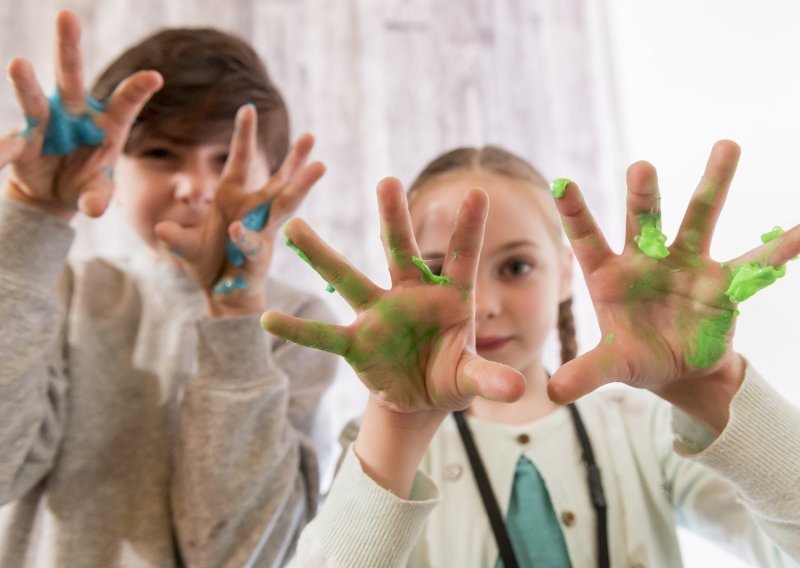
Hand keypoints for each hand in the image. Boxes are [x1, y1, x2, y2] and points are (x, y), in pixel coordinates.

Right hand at [1, 10, 161, 219]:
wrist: (53, 194)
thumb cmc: (86, 184)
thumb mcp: (98, 193)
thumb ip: (98, 197)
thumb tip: (94, 208)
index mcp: (107, 124)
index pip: (125, 103)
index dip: (138, 90)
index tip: (156, 77)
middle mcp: (75, 115)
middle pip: (71, 77)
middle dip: (68, 47)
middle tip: (66, 15)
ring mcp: (46, 122)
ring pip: (35, 97)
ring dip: (26, 82)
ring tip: (18, 64)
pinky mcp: (21, 139)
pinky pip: (10, 143)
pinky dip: (2, 150)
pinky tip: (1, 157)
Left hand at [154, 104, 324, 316]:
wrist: (222, 297)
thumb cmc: (209, 266)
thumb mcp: (186, 247)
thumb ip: (175, 237)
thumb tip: (161, 228)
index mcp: (234, 199)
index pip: (241, 161)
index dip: (244, 136)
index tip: (248, 107)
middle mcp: (253, 211)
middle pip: (278, 180)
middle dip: (294, 159)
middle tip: (310, 136)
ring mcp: (260, 232)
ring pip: (284, 205)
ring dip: (301, 186)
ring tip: (320, 166)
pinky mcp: (257, 256)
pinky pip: (251, 243)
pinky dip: (243, 237)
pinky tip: (237, 229)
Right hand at [261, 178, 524, 413]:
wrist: (421, 397)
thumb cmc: (451, 375)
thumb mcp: (472, 378)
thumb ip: (490, 378)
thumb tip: (519, 390)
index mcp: (449, 297)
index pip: (461, 257)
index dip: (468, 228)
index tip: (478, 191)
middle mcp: (410, 295)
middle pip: (401, 252)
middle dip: (395, 219)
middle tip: (387, 180)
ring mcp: (379, 315)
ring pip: (350, 280)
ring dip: (323, 255)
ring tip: (294, 225)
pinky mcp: (357, 342)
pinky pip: (325, 335)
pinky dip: (299, 330)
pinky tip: (269, 318)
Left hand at [549, 140, 799, 430]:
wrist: (678, 366)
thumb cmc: (635, 356)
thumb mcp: (611, 365)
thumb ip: (587, 372)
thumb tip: (554, 392)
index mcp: (609, 275)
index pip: (586, 239)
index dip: (575, 212)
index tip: (560, 181)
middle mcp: (646, 260)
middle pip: (643, 221)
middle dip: (643, 196)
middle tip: (640, 167)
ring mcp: (686, 264)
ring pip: (699, 218)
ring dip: (712, 184)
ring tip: (726, 146)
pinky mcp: (721, 282)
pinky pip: (754, 264)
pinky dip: (780, 248)